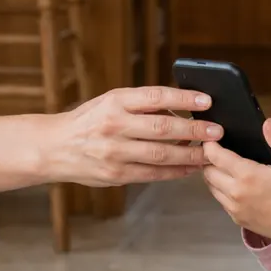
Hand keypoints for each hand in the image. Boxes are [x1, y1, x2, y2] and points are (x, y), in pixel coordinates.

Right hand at [46, 86, 222, 186]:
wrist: (54, 147)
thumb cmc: (88, 121)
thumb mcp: (109, 101)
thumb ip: (141, 104)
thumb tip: (181, 108)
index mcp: (115, 102)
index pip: (156, 97)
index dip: (184, 98)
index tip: (206, 100)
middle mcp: (114, 125)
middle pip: (163, 128)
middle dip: (194, 130)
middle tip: (217, 131)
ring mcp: (115, 152)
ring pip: (161, 155)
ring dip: (190, 154)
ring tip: (208, 152)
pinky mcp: (116, 174)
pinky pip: (152, 174)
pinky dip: (174, 171)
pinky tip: (190, 167)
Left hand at [203, 119, 270, 239]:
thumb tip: (267, 122)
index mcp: (247, 175)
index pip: (215, 156)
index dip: (209, 145)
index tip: (212, 139)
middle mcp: (235, 192)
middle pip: (208, 172)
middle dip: (209, 160)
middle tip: (217, 152)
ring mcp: (234, 207)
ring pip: (211, 188)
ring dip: (213, 176)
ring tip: (224, 168)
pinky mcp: (237, 219)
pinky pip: (221, 201)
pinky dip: (221, 191)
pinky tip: (233, 186)